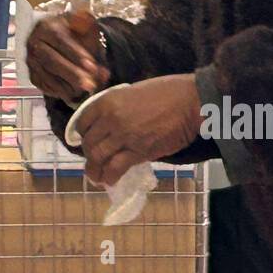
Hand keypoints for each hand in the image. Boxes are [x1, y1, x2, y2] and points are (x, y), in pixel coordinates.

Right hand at [26, 12, 108, 102]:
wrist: (63, 41)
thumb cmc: (76, 33)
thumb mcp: (85, 25)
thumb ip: (90, 30)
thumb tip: (89, 30)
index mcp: (46, 26)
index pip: (59, 39)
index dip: (76, 53)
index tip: (92, 65)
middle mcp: (34, 43)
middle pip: (51, 60)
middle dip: (72, 73)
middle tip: (90, 84)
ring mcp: (31, 61)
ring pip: (46, 75)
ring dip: (67, 85)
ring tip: (85, 90)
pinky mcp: (32, 75)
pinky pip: (44, 85)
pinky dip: (60, 91)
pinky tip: (74, 94)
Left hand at [75, 74, 202, 186]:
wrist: (190, 101)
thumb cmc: (168, 92)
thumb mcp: (133, 92)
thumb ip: (119, 107)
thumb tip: (112, 122)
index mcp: (108, 101)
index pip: (83, 122)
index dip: (83, 135)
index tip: (87, 141)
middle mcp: (110, 118)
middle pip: (89, 143)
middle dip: (89, 155)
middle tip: (95, 162)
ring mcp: (123, 135)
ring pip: (98, 157)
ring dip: (95, 170)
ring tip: (97, 177)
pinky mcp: (139, 151)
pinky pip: (116, 167)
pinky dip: (110, 176)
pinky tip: (110, 181)